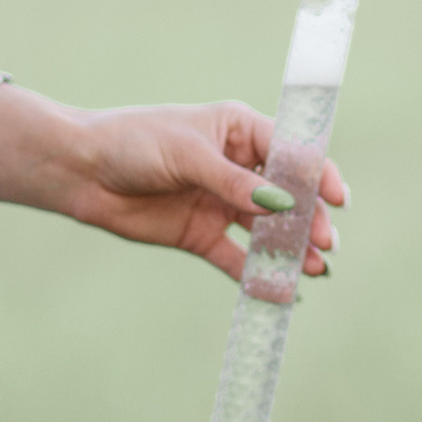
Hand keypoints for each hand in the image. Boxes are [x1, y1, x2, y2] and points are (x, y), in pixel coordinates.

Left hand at [0, 88, 346, 283]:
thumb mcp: (187, 154)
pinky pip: (236, 259)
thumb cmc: (134, 142)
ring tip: (316, 269)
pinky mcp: (201, 235)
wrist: (82, 171)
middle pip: (286, 194)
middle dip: (310, 217)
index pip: (290, 151)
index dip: (318, 173)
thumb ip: (233, 182)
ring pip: (267, 229)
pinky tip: (282, 291)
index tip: (339, 197)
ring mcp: (220, 203)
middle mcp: (236, 167)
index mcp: (239, 130)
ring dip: (292, 248)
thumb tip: (281, 202)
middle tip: (325, 241)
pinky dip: (258, 275)